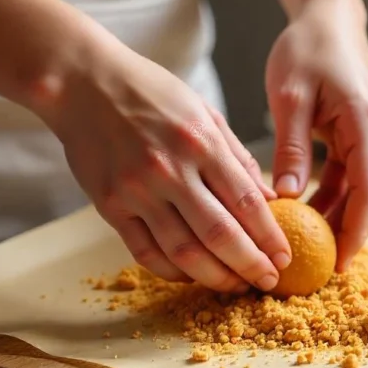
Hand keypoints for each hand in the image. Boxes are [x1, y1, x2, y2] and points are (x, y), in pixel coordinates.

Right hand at [45, 39, 291, 292]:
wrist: (83, 82)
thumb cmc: (150, 92)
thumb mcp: (204, 112)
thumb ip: (237, 157)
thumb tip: (270, 198)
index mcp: (201, 142)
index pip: (247, 202)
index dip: (270, 236)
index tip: (285, 257)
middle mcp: (170, 169)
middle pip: (220, 235)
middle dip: (250, 265)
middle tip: (268, 281)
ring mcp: (137, 191)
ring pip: (184, 252)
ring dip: (215, 277)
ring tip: (235, 285)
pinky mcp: (110, 206)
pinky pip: (145, 252)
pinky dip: (172, 272)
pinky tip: (191, 276)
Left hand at [266, 0, 367, 270]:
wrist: (328, 17)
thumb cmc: (306, 48)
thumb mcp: (289, 96)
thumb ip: (290, 147)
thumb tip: (287, 198)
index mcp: (366, 122)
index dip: (355, 232)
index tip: (337, 263)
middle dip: (352, 235)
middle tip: (321, 268)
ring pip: (367, 191)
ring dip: (343, 218)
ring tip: (310, 247)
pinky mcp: (365, 135)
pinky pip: (355, 176)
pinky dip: (337, 199)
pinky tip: (308, 214)